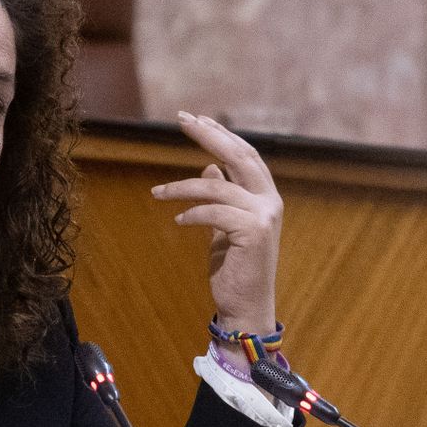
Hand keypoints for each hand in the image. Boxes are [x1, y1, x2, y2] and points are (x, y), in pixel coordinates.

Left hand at [151, 112, 282, 338]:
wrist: (245, 307)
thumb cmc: (234, 269)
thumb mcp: (223, 227)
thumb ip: (221, 198)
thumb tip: (209, 169)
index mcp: (265, 197)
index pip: (245, 155)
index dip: (221, 135)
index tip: (196, 119)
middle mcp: (269, 201)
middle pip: (238, 156)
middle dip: (209, 135)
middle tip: (182, 119)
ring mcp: (264, 216)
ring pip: (217, 186)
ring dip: (182, 187)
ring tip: (157, 193)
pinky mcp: (253, 232)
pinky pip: (214, 212)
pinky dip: (192, 214)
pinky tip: (177, 222)